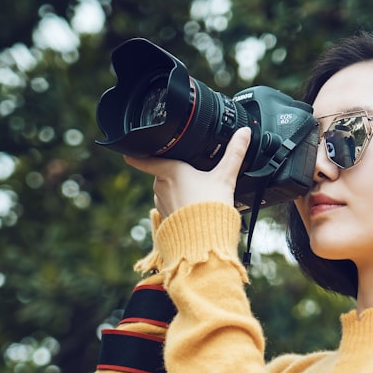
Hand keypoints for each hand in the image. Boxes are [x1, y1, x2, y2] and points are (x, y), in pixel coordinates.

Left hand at [125, 127, 251, 217]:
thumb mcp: (225, 177)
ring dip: (176, 189)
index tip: (128, 150)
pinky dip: (178, 203)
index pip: (143, 159)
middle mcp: (160, 186)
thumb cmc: (211, 207)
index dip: (134, 153)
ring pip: (165, 189)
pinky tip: (193, 206)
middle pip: (162, 172)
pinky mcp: (165, 217)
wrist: (205, 240)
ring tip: (197, 193)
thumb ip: (234, 153)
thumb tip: (245, 133)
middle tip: (194, 174)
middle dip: (174, 172)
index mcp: (170, 170)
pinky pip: (169, 205)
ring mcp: (161, 203)